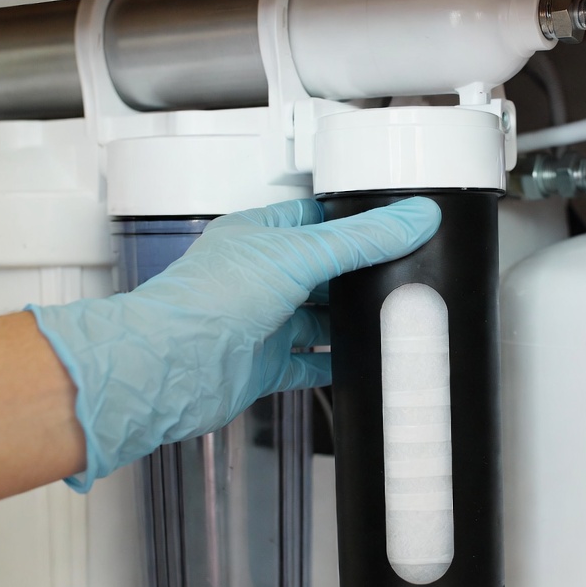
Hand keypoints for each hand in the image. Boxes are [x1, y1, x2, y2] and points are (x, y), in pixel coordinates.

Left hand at [29, 197, 441, 490]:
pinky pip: (305, 366)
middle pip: (319, 272)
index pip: (313, 219)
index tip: (391, 224)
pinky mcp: (261, 367)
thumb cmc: (207, 300)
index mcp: (258, 237)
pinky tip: (359, 365)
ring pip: (314, 321)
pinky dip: (331, 366)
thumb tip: (415, 217)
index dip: (351, 221)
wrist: (170, 368)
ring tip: (389, 321)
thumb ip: (361, 240)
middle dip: (356, 277)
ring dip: (346, 324)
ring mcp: (259, 324)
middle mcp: (256, 278)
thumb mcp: (299, 254)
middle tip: (401, 276)